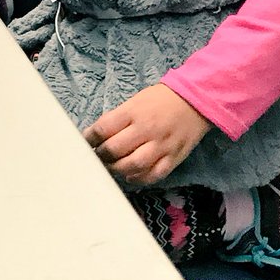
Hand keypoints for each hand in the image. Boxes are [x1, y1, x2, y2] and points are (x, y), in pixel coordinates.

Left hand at [82, 83, 211, 185]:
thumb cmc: (159, 100)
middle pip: (115, 149)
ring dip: (117, 170)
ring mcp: (160, 146)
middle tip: (97, 157)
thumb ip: (118, 118)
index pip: (104, 128)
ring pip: (133, 165)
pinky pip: (153, 175)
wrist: (193, 102)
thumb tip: (97, 134)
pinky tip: (131, 176)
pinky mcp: (173, 159)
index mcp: (133, 112)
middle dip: (101, 156)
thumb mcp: (134, 101)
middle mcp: (145, 130)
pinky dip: (139, 179)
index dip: (90, 138)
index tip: (86, 142)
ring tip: (112, 168)